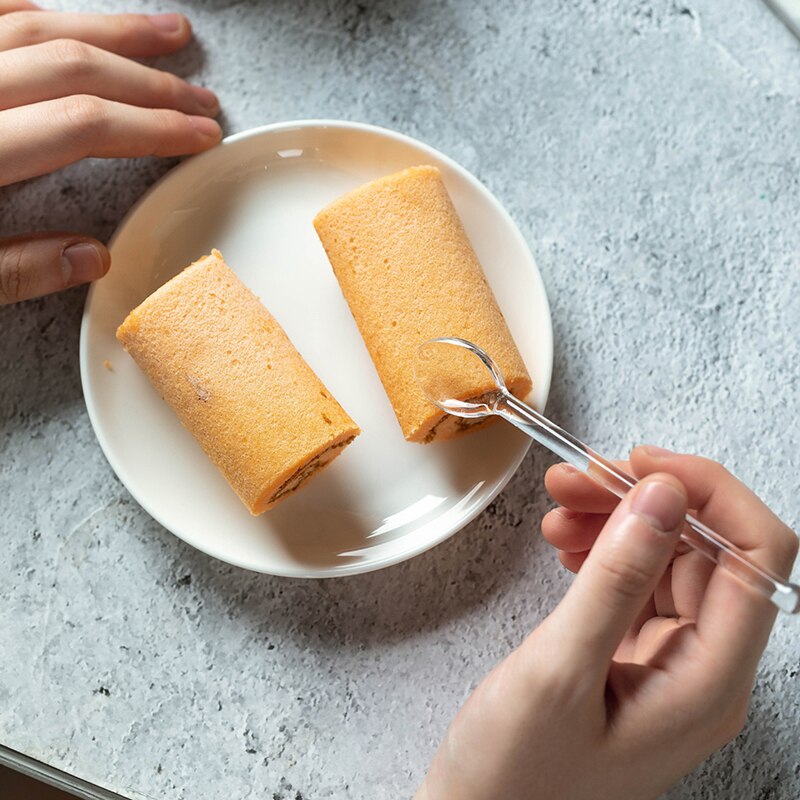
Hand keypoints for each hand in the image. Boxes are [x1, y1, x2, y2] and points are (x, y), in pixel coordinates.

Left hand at [0, 1, 221, 303]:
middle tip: (202, 97)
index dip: (154, 127)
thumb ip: (17, 270)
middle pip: (74, 68)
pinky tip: (79, 22)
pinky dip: (42, 13)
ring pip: (39, 26)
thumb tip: (92, 258)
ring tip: (169, 33)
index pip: (85, 124)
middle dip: (150, 82)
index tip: (203, 135)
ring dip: (113, 31)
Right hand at [415, 446, 797, 799]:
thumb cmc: (513, 773)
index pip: (755, 558)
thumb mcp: (559, 670)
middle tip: (574, 478)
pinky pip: (635, 584)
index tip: (643, 465)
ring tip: (557, 508)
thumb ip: (617, 578)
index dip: (710, 494)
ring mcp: (668, 665)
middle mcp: (703, 671)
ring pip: (665, 560)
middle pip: (704, 550)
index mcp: (709, 682)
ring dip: (617, 520)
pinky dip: (602, 551)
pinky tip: (567, 543)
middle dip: (643, 500)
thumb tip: (664, 496)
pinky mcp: (632, 659)